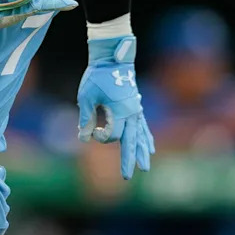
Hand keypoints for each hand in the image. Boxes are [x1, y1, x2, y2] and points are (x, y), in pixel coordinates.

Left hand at [77, 36, 154, 179]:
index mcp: (120, 112)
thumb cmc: (97, 76)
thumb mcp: (86, 97)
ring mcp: (136, 109)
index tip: (91, 130)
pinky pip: (144, 125)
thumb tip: (84, 138)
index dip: (100, 137)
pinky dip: (147, 137)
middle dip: (129, 159)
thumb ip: (86, 119)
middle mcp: (131, 113)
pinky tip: (150, 146)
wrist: (113, 57)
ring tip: (145, 165)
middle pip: (131, 141)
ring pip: (141, 135)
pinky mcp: (136, 106)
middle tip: (127, 177)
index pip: (112, 136)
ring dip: (142, 151)